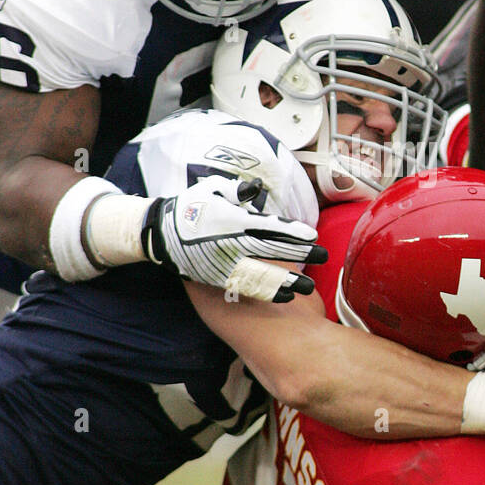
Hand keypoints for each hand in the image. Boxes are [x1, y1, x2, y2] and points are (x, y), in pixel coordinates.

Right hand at [141, 176, 325, 301]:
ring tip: (309, 287)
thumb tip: (257, 187)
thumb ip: (238, 191)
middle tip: (323, 257)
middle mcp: (231, 242)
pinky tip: (286, 297)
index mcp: (233, 219)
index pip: (269, 227)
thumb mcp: (213, 190)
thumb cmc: (192, 206)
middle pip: (272, 250)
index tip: (312, 237)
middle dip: (299, 254)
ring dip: (287, 280)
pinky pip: (247, 287)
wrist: (161, 232)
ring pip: (262, 273)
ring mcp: (225, 263)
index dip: (292, 232)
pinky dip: (267, 292)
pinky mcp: (218, 278)